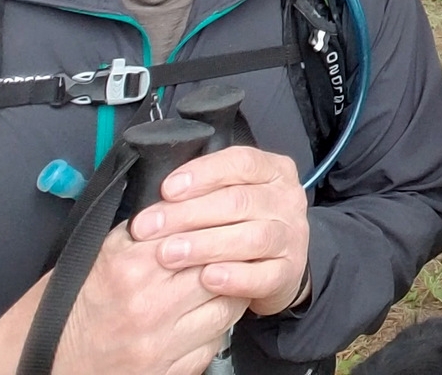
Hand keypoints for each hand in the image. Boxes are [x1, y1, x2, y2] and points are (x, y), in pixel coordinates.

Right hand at [0, 223, 245, 374]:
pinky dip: (216, 331)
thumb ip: (146, 231)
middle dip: (232, 263)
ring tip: (223, 287)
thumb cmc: (72, 303)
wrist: (39, 360)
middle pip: (220, 275)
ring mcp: (158, 345)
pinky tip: (205, 320)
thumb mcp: (102, 254)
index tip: (230, 228)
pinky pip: (212, 346)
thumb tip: (188, 207)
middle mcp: (149, 306)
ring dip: (230, 297)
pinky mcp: (164, 373)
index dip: (221, 232)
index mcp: (132, 268)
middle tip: (237, 255)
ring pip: (225, 312)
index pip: (202, 240)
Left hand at [129, 144, 311, 317]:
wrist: (273, 267)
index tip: (167, 190)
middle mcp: (287, 199)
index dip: (203, 174)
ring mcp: (292, 236)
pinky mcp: (290, 272)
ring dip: (206, 245)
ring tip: (169, 254)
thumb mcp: (228, 196)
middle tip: (150, 228)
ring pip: (252, 237)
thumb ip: (203, 190)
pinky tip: (207, 278)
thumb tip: (158, 198)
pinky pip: (263, 275)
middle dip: (189, 214)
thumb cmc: (239, 224)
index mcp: (274, 171)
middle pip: (240, 200)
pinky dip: (234, 277)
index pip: (242, 162)